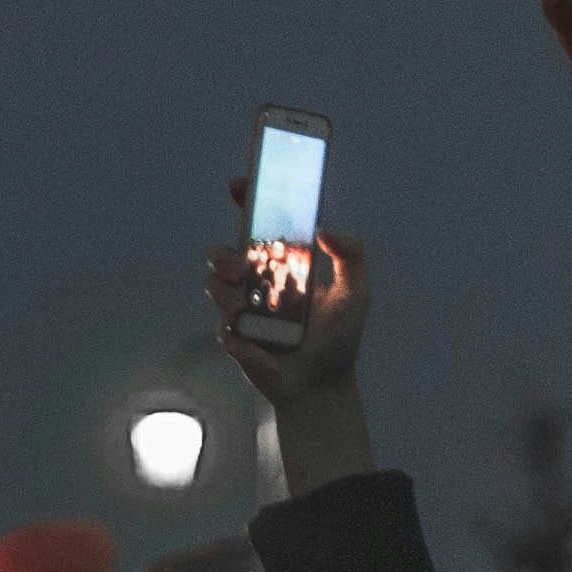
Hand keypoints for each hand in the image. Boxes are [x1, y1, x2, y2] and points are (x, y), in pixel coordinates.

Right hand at [206, 215, 367, 406]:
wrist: (321, 386)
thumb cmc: (339, 338)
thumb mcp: (356, 291)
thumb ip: (351, 255)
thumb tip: (324, 229)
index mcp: (286, 264)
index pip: (260, 225)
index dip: (247, 201)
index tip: (238, 186)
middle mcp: (260, 282)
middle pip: (225, 253)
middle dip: (225, 253)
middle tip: (242, 264)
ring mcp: (243, 309)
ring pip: (215, 285)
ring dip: (227, 291)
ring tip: (249, 304)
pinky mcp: (234, 338)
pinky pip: (222, 327)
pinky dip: (235, 332)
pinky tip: (253, 341)